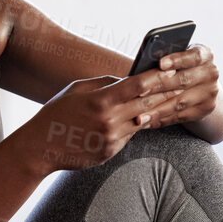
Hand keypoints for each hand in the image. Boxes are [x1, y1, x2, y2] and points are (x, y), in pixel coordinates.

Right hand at [24, 73, 182, 172]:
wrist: (40, 147)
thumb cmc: (56, 112)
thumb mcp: (77, 89)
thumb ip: (105, 83)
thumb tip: (128, 79)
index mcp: (101, 100)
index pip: (138, 86)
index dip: (157, 77)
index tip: (171, 69)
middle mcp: (110, 121)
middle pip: (147, 104)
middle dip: (166, 92)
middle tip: (182, 83)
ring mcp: (112, 139)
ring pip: (142, 121)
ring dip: (156, 110)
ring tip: (171, 99)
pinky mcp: (110, 152)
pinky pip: (129, 136)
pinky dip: (135, 125)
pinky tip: (143, 117)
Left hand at [133, 44, 219, 130]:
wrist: (201, 85)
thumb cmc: (180, 66)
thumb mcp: (178, 57)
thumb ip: (167, 58)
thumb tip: (144, 64)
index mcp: (205, 55)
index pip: (194, 56)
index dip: (177, 60)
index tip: (160, 64)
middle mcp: (211, 73)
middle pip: (184, 80)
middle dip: (159, 86)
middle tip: (140, 93)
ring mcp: (209, 94)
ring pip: (179, 103)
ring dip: (157, 110)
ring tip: (139, 117)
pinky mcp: (203, 110)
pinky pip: (179, 116)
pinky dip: (161, 120)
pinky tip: (146, 122)